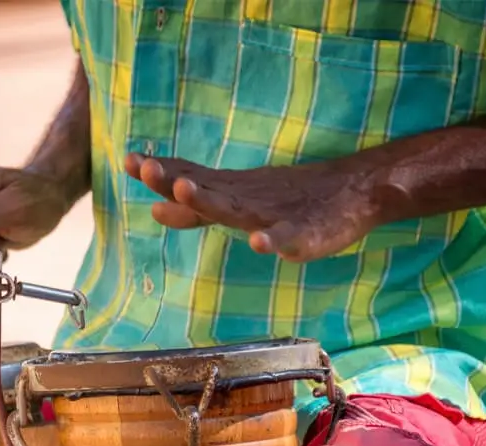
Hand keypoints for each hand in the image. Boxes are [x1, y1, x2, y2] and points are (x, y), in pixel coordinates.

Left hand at [124, 153, 386, 261]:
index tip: (131, 162)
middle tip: (147, 168)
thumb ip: (197, 209)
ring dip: (210, 200)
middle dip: (175, 180)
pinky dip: (274, 239)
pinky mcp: (307, 234)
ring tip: (184, 189)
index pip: (191, 179)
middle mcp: (248, 200)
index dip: (161, 173)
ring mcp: (276, 216)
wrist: (354, 191)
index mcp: (232, 192)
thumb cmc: (289, 199)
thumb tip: (154, 207)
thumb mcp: (238, 202)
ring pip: (238, 209)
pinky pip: (289, 237)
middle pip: (206, 190)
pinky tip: (259, 243)